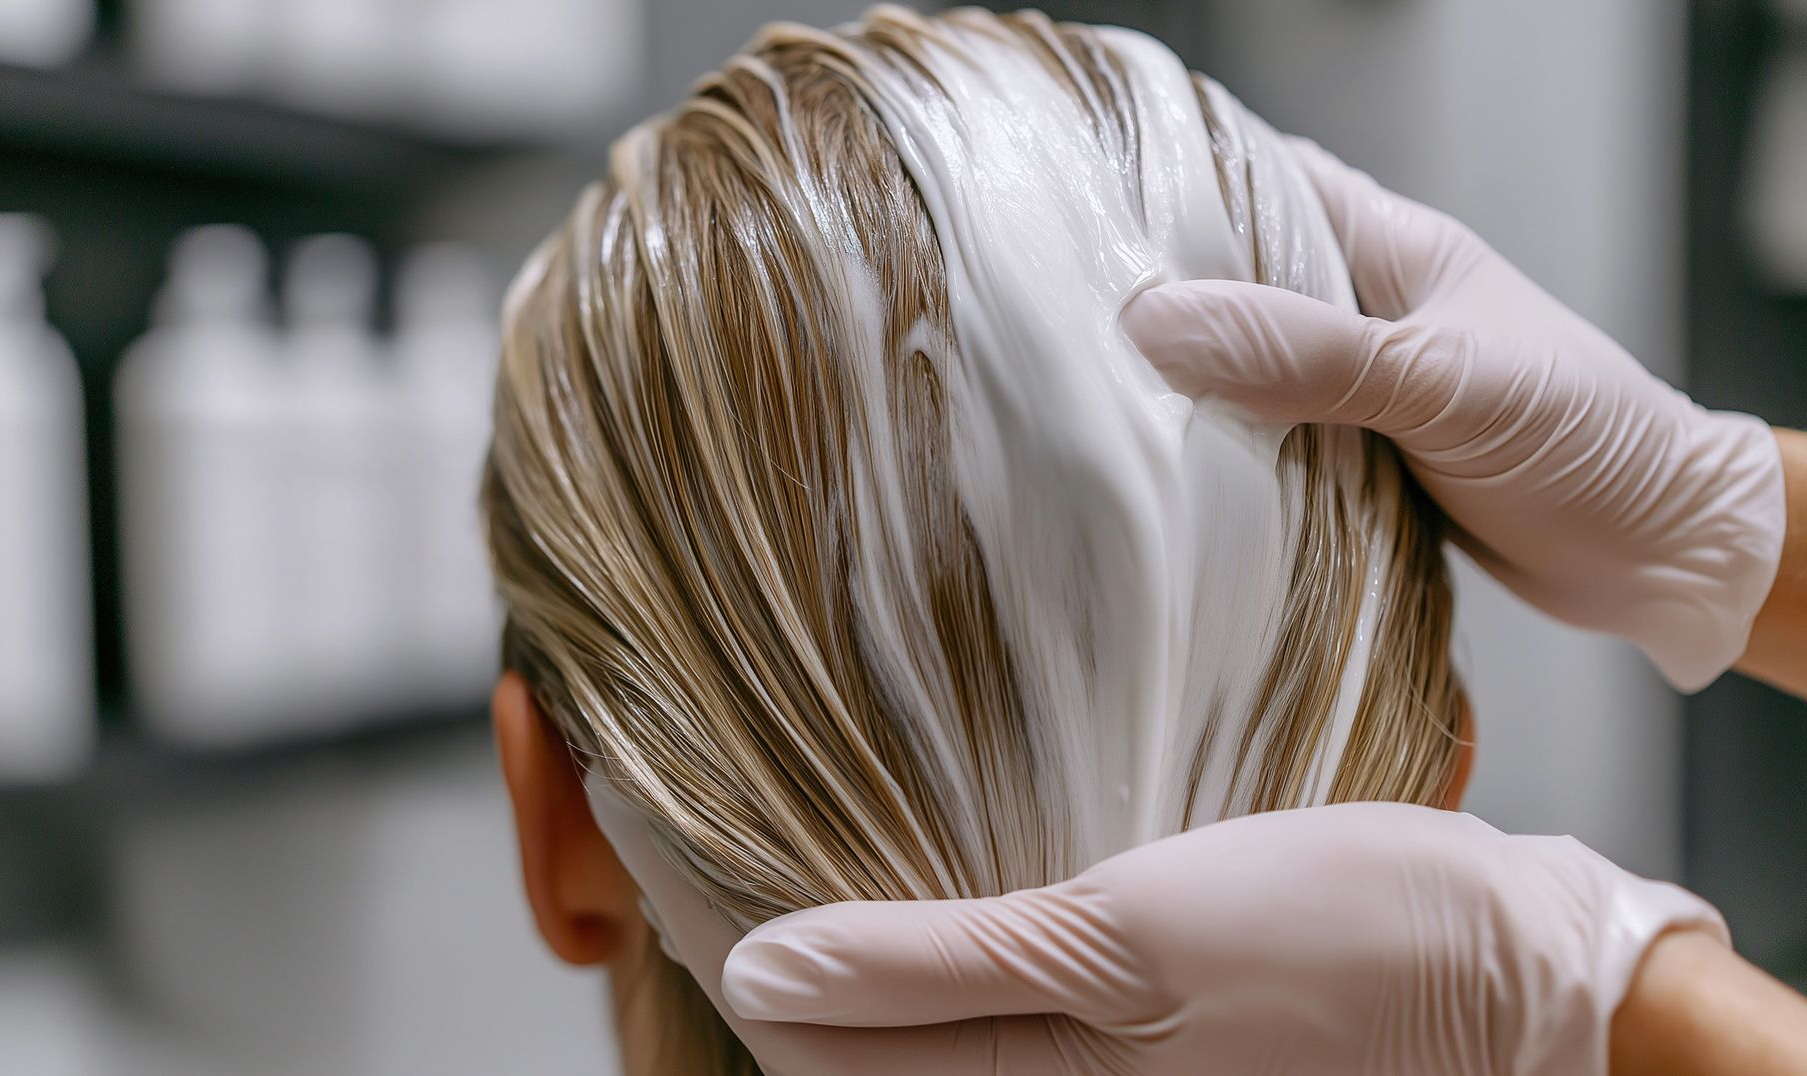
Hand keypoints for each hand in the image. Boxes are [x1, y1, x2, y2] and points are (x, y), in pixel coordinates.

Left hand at [723, 803, 1724, 1075]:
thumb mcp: (1128, 937)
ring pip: (934, 1026)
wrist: (1530, 982)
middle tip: (717, 831)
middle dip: (782, 955)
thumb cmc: (1350, 948)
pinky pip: (1011, 1008)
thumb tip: (762, 976)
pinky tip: (940, 872)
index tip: (671, 852)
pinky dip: (948, 947)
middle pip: (866, 1048)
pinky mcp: (1149, 1034)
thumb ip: (939, 968)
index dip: (735, 962)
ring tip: (804, 836)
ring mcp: (1105, 1069)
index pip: (820, 1055)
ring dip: (864, 946)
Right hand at [1119, 140, 1787, 691]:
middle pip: (1228, 284)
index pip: (1254, 183)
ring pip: (1236, 371)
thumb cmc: (1582, 440)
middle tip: (1059, 331)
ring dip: (1182, 394)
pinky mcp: (1351, 460)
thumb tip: (1156, 323)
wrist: (1659, 553)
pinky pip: (1262, 445)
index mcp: (1384, 247)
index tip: (1080, 222)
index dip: (1169, 191)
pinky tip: (1166, 478)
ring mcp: (1352, 387)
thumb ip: (1304, 352)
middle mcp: (1360, 308)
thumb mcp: (1438, 384)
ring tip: (1089, 405)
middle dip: (1153, 304)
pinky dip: (1220, 460)